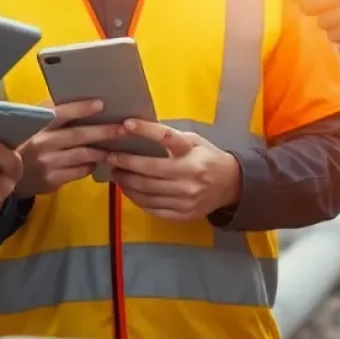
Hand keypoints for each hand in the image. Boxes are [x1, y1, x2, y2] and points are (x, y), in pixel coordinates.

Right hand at [15, 99, 128, 198]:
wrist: (3, 174)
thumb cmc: (24, 141)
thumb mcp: (29, 123)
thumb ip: (49, 112)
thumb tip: (80, 100)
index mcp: (37, 125)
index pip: (61, 113)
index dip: (81, 108)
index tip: (101, 104)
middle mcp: (42, 143)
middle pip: (79, 135)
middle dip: (104, 131)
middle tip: (124, 128)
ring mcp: (47, 163)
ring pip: (83, 155)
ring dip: (102, 150)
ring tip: (117, 145)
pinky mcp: (52, 180)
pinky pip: (79, 171)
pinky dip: (90, 164)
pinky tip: (97, 160)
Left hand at [105, 120, 240, 221]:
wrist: (230, 185)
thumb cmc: (206, 157)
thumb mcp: (193, 140)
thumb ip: (170, 138)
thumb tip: (138, 130)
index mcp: (192, 154)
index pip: (165, 138)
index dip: (145, 130)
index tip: (125, 124)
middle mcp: (189, 176)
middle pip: (149, 171)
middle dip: (125, 163)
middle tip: (109, 157)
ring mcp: (185, 199)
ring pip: (147, 192)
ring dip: (126, 182)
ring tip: (116, 172)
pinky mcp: (182, 214)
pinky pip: (152, 208)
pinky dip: (136, 198)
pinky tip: (128, 189)